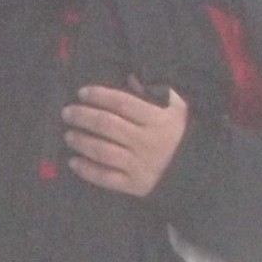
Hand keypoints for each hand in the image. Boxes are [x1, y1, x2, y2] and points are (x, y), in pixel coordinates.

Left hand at [63, 82, 190, 198]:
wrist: (194, 170)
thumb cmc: (178, 133)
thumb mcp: (175, 107)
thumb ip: (154, 90)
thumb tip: (130, 76)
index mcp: (158, 119)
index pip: (122, 103)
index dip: (100, 96)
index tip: (82, 93)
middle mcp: (147, 141)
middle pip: (108, 125)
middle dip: (83, 117)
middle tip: (67, 112)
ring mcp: (140, 165)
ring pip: (103, 151)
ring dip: (81, 141)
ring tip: (68, 135)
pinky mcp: (134, 185)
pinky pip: (106, 178)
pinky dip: (87, 170)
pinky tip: (73, 162)